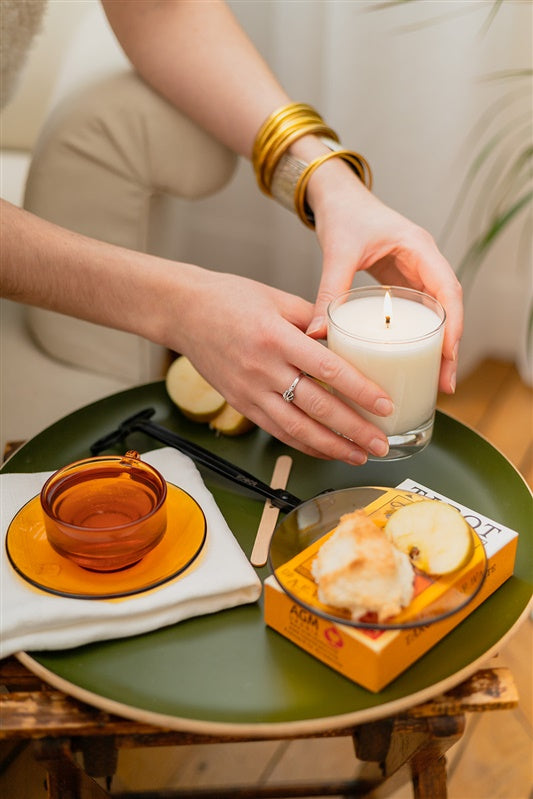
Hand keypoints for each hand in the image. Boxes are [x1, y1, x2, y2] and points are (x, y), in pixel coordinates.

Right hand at [176, 271, 392, 462]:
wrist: (183, 312)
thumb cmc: (229, 299)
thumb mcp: (278, 299)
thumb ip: (314, 321)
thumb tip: (348, 338)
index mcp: (277, 338)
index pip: (328, 370)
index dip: (360, 391)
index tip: (385, 405)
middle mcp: (263, 369)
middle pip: (317, 407)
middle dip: (354, 429)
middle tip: (381, 443)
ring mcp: (250, 391)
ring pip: (297, 428)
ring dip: (332, 446)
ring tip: (360, 455)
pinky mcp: (241, 404)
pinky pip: (277, 430)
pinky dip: (304, 444)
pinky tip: (326, 449)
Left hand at [306, 168, 462, 394]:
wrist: (334, 195)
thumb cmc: (342, 213)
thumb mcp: (338, 252)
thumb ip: (329, 291)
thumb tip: (316, 334)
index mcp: (419, 248)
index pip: (448, 290)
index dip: (453, 324)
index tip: (448, 355)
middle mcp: (424, 261)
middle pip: (448, 308)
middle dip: (450, 346)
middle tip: (446, 383)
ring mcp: (414, 272)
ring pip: (435, 313)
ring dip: (438, 344)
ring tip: (435, 381)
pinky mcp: (400, 280)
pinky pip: (416, 312)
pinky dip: (418, 336)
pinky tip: (411, 360)